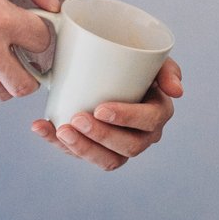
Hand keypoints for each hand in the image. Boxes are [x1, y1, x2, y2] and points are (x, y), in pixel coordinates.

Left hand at [30, 57, 183, 170]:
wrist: (107, 66)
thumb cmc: (133, 63)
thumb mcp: (152, 59)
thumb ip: (167, 69)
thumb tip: (177, 91)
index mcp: (159, 112)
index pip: (148, 122)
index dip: (125, 119)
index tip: (100, 108)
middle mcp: (144, 135)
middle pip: (128, 147)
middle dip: (100, 136)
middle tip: (76, 119)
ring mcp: (120, 146)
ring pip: (107, 160)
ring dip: (81, 148)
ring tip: (60, 130)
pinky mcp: (97, 149)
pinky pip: (81, 154)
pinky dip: (57, 143)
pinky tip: (41, 127)